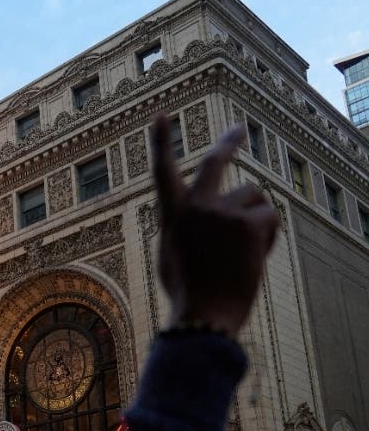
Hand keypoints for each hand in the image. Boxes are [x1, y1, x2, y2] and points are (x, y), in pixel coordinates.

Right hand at [150, 115, 276, 336]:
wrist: (204, 313)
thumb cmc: (188, 294)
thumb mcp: (173, 257)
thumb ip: (185, 229)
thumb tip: (202, 216)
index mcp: (172, 216)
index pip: (162, 172)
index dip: (161, 143)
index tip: (161, 117)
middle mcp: (195, 207)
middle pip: (215, 163)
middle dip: (227, 143)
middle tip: (238, 130)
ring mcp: (221, 212)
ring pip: (253, 198)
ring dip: (255, 220)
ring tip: (242, 252)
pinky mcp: (247, 222)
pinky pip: (269, 217)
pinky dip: (268, 236)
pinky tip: (253, 256)